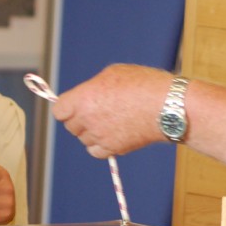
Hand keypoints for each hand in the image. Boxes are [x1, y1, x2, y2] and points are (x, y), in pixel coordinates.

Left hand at [52, 64, 171, 157]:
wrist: (166, 105)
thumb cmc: (143, 84)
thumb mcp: (112, 73)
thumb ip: (93, 87)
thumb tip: (87, 96)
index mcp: (83, 98)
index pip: (59, 111)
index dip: (66, 108)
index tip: (73, 106)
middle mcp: (87, 118)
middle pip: (71, 126)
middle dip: (80, 120)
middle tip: (96, 112)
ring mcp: (99, 135)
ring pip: (84, 139)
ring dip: (91, 133)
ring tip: (110, 121)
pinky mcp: (113, 148)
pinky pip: (96, 152)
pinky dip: (101, 146)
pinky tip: (112, 135)